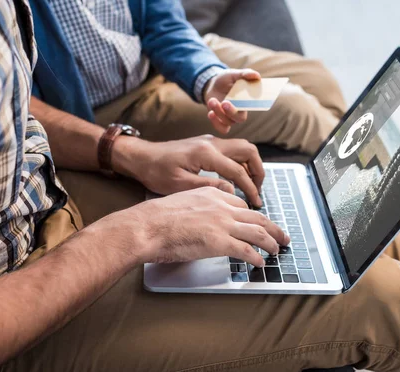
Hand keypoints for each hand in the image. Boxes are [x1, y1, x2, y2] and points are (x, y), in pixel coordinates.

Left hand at [112, 134, 264, 206]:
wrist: (141, 157)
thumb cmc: (156, 172)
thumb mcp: (180, 185)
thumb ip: (209, 187)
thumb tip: (232, 192)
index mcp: (206, 153)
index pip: (238, 170)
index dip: (250, 188)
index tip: (256, 202)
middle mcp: (212, 143)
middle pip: (248, 151)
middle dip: (258, 171)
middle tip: (258, 191)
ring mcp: (210, 141)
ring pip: (243, 148)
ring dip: (251, 166)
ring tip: (251, 186)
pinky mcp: (207, 144)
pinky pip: (232, 150)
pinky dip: (241, 163)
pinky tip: (237, 180)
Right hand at [128, 187, 289, 265]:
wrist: (148, 226)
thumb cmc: (157, 217)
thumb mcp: (182, 200)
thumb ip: (198, 206)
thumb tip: (202, 218)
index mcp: (212, 194)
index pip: (241, 205)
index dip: (253, 217)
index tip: (259, 223)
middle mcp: (222, 207)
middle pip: (257, 217)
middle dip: (273, 228)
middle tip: (282, 236)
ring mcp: (222, 224)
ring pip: (257, 233)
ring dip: (271, 243)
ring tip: (277, 250)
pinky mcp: (219, 242)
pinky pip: (246, 251)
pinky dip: (256, 258)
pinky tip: (260, 263)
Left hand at [204, 68, 261, 133]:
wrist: (212, 85)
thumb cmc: (226, 79)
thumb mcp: (234, 74)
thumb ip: (245, 74)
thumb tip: (257, 75)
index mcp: (247, 101)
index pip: (254, 107)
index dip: (252, 106)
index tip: (244, 99)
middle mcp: (240, 111)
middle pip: (240, 118)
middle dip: (232, 112)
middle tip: (225, 102)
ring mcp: (230, 118)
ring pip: (228, 122)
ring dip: (219, 112)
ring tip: (212, 100)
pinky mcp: (221, 121)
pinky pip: (221, 128)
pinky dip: (216, 123)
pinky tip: (210, 113)